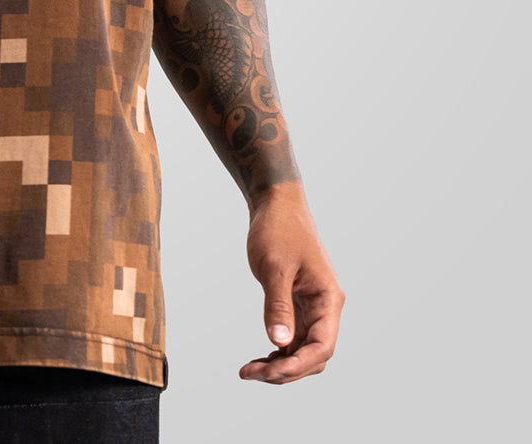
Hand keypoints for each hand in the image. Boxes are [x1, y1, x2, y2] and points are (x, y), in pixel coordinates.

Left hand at [240, 182, 343, 383]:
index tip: (270, 373)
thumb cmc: (278, 229)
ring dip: (280, 365)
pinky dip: (278, 351)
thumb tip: (279, 342)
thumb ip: (278, 305)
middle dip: (286, 371)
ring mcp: (312, 307)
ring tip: (249, 370)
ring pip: (303, 350)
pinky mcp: (298, 304)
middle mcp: (325, 307)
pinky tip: (258, 358)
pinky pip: (293, 338)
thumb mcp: (275, 267)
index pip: (322, 347)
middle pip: (314, 356)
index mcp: (328, 299)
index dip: (297, 366)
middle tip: (250, 373)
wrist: (275, 203)